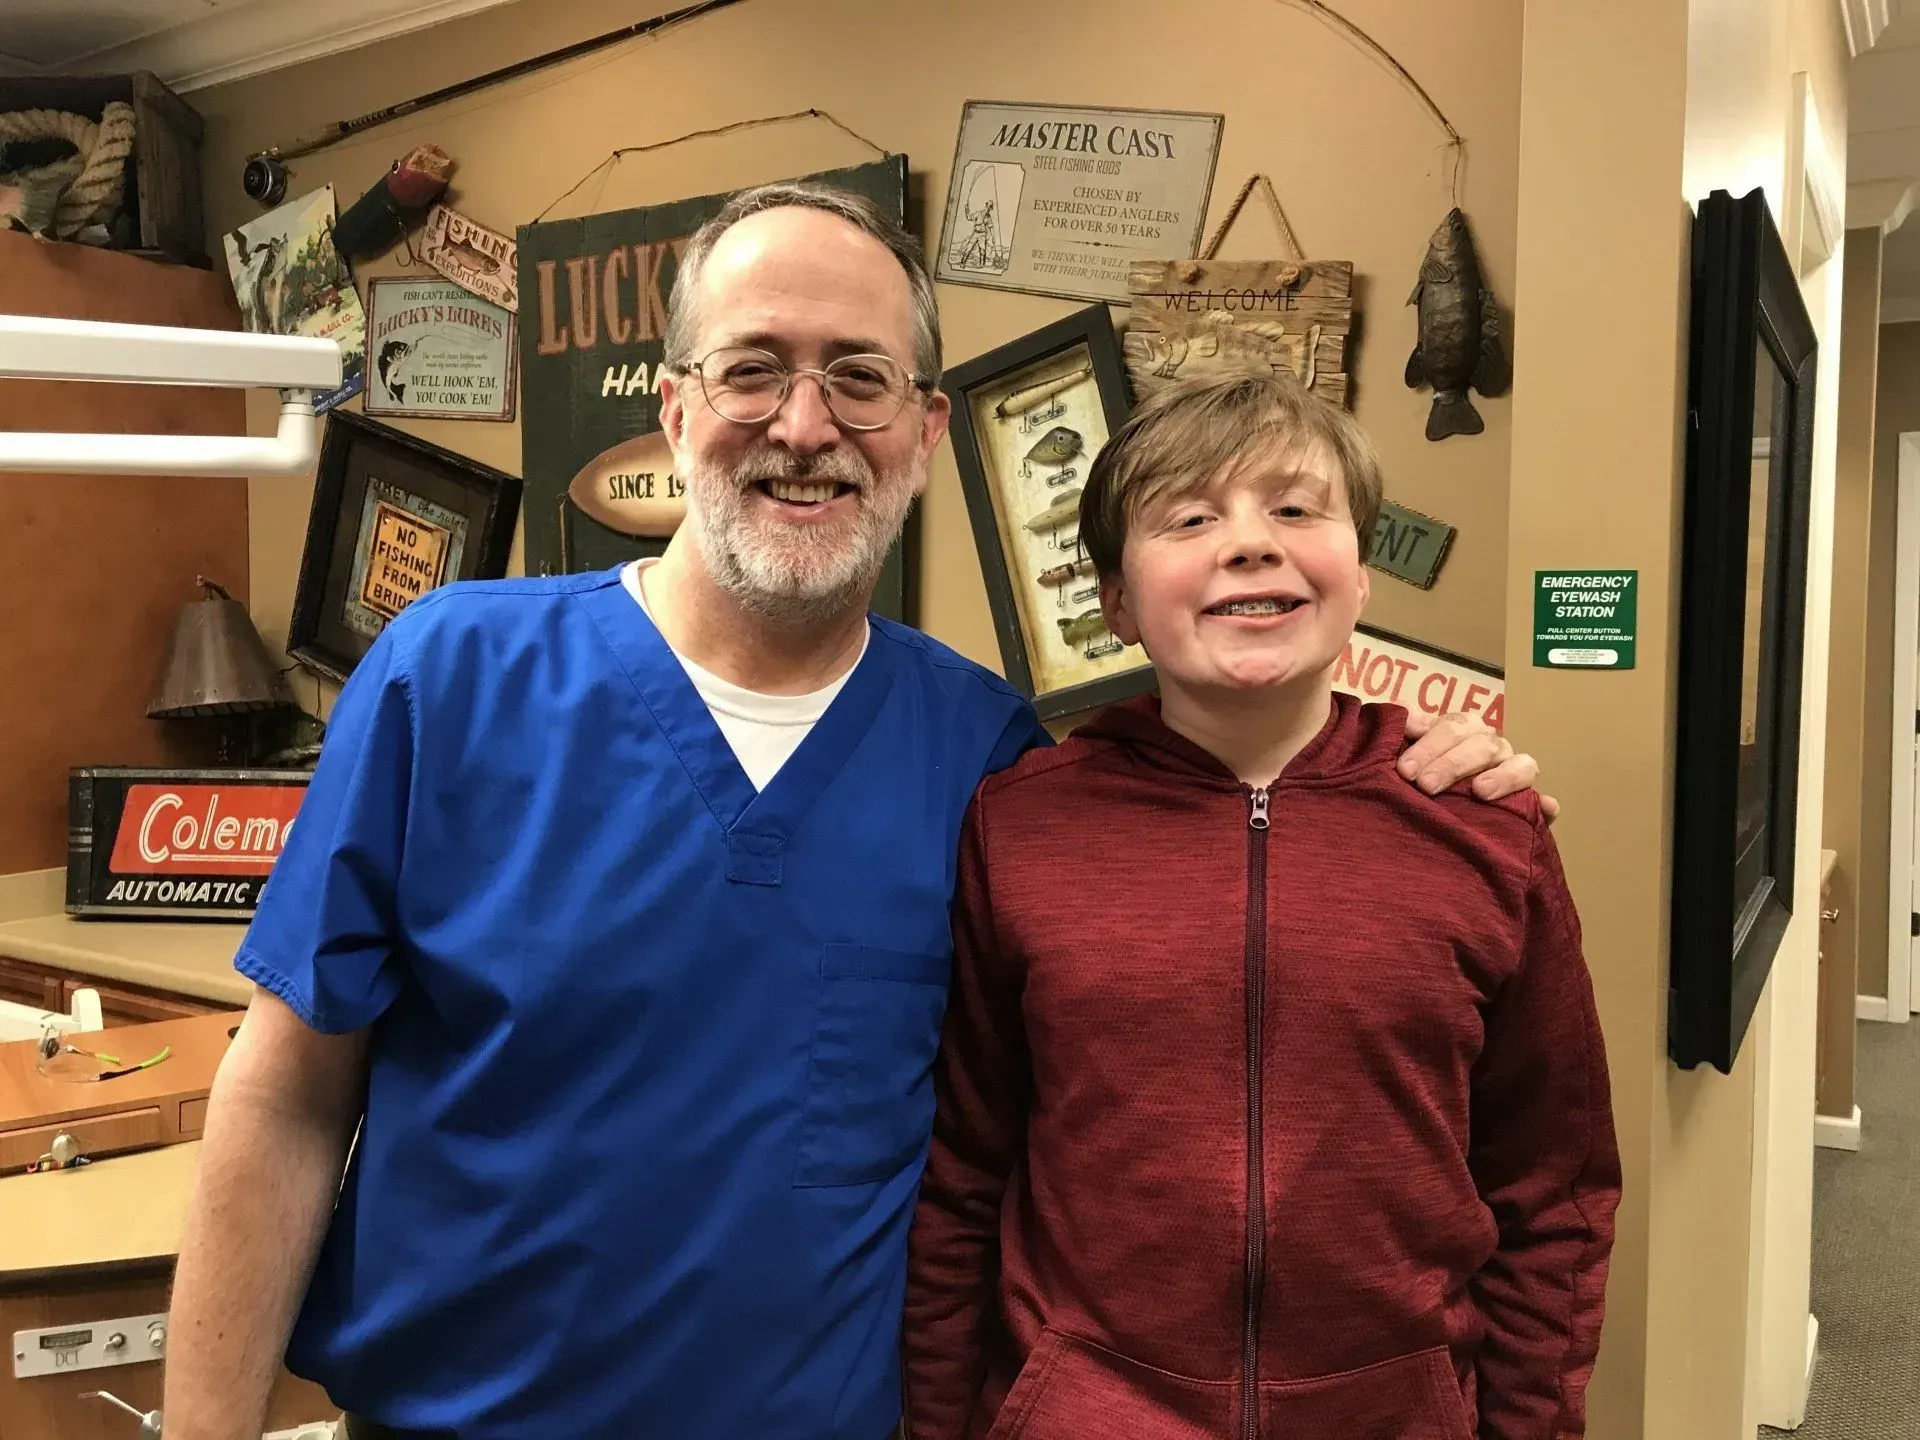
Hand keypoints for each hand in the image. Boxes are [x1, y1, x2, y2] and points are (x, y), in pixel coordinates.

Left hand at [1398, 710, 1560, 822]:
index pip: (1455, 726)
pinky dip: (1545, 804)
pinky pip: (1544, 802)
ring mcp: (1513, 773)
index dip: (1431, 745)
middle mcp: (1491, 748)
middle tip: (1426, 785)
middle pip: (1483, 745)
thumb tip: (1406, 720)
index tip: (1405, 769)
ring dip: (1503, 776)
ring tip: (1480, 791)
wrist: (1429, 804)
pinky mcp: (1530, 804)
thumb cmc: (1414, 772)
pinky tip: (1546, 808)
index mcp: (1463, 730)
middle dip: (1453, 763)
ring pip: (1521, 765)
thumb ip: (1404, 730)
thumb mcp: (1404, 750)